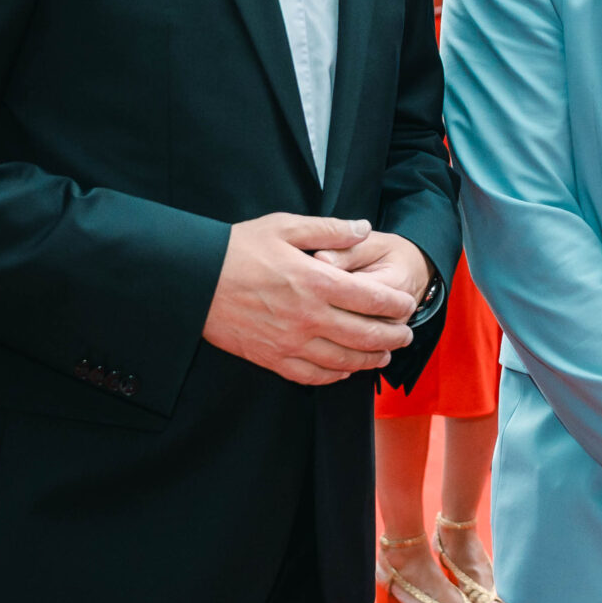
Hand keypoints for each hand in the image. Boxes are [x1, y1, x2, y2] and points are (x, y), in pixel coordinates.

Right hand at [203, 213, 417, 385]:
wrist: (193, 280)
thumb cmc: (238, 249)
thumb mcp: (285, 226)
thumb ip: (329, 229)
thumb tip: (364, 227)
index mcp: (315, 282)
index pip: (371, 298)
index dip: (396, 304)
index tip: (407, 304)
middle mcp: (307, 316)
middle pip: (364, 335)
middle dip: (392, 337)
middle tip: (406, 336)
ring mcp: (289, 342)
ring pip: (343, 360)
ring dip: (369, 360)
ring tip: (383, 356)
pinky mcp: (271, 358)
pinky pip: (311, 375)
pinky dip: (334, 376)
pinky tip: (345, 370)